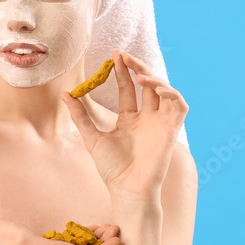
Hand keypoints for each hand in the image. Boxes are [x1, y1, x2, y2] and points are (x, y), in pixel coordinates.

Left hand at [61, 49, 188, 200]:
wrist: (127, 190)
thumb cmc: (112, 169)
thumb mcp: (92, 137)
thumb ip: (80, 116)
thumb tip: (65, 94)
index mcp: (130, 120)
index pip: (128, 88)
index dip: (122, 72)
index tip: (113, 56)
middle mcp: (147, 119)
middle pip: (146, 85)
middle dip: (137, 67)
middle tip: (123, 55)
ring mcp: (160, 123)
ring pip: (164, 91)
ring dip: (153, 78)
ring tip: (138, 74)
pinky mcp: (172, 130)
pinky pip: (179, 106)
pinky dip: (172, 93)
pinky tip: (156, 89)